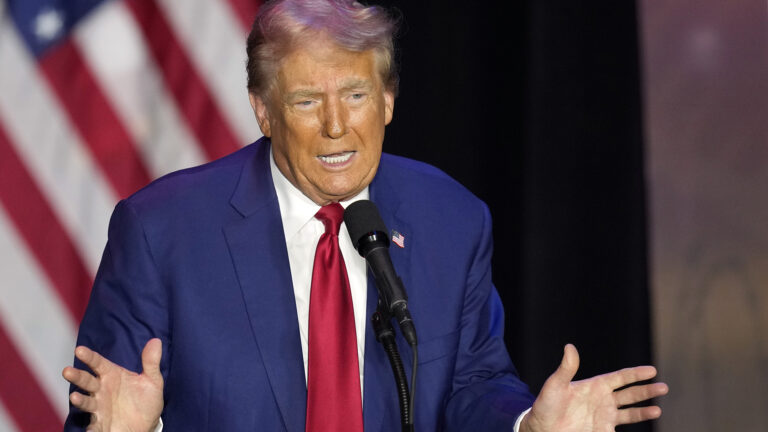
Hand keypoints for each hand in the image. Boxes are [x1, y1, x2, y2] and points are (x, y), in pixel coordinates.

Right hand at [62, 338, 164, 431]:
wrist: (148, 425)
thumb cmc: (146, 401)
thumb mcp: (152, 381)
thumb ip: (151, 362)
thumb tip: (156, 340)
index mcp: (112, 376)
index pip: (98, 363)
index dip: (89, 357)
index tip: (80, 350)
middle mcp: (102, 390)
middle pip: (87, 381)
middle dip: (77, 376)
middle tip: (67, 371)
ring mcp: (100, 407)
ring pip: (86, 401)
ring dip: (79, 400)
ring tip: (74, 397)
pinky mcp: (101, 424)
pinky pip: (93, 425)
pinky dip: (90, 427)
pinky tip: (90, 428)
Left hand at [521, 344, 667, 431]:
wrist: (540, 428)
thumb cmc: (545, 405)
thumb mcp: (555, 385)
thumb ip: (566, 368)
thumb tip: (569, 347)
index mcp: (595, 386)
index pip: (620, 377)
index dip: (636, 374)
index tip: (652, 370)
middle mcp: (603, 400)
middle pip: (630, 394)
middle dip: (647, 391)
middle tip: (664, 387)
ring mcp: (604, 417)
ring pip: (630, 413)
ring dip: (644, 411)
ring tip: (657, 410)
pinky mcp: (602, 431)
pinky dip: (634, 429)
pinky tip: (644, 427)